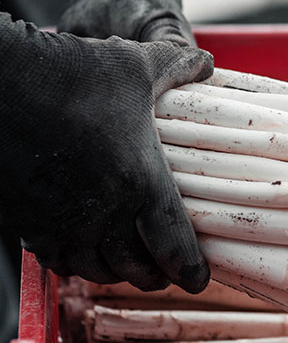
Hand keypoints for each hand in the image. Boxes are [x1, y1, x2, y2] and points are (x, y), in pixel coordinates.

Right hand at [0, 15, 212, 291]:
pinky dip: (75, 263)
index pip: (175, 246)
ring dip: (117, 273)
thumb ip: (176, 66)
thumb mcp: (133, 65)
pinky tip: (81, 252)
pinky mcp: (26, 223)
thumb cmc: (66, 74)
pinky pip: (56, 260)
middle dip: (156, 276)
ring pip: (96, 270)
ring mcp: (60, 223)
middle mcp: (103, 213)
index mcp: (140, 183)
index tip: (199, 279)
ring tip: (127, 266)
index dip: (192, 269)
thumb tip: (206, 63)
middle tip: (165, 274)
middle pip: (138, 268)